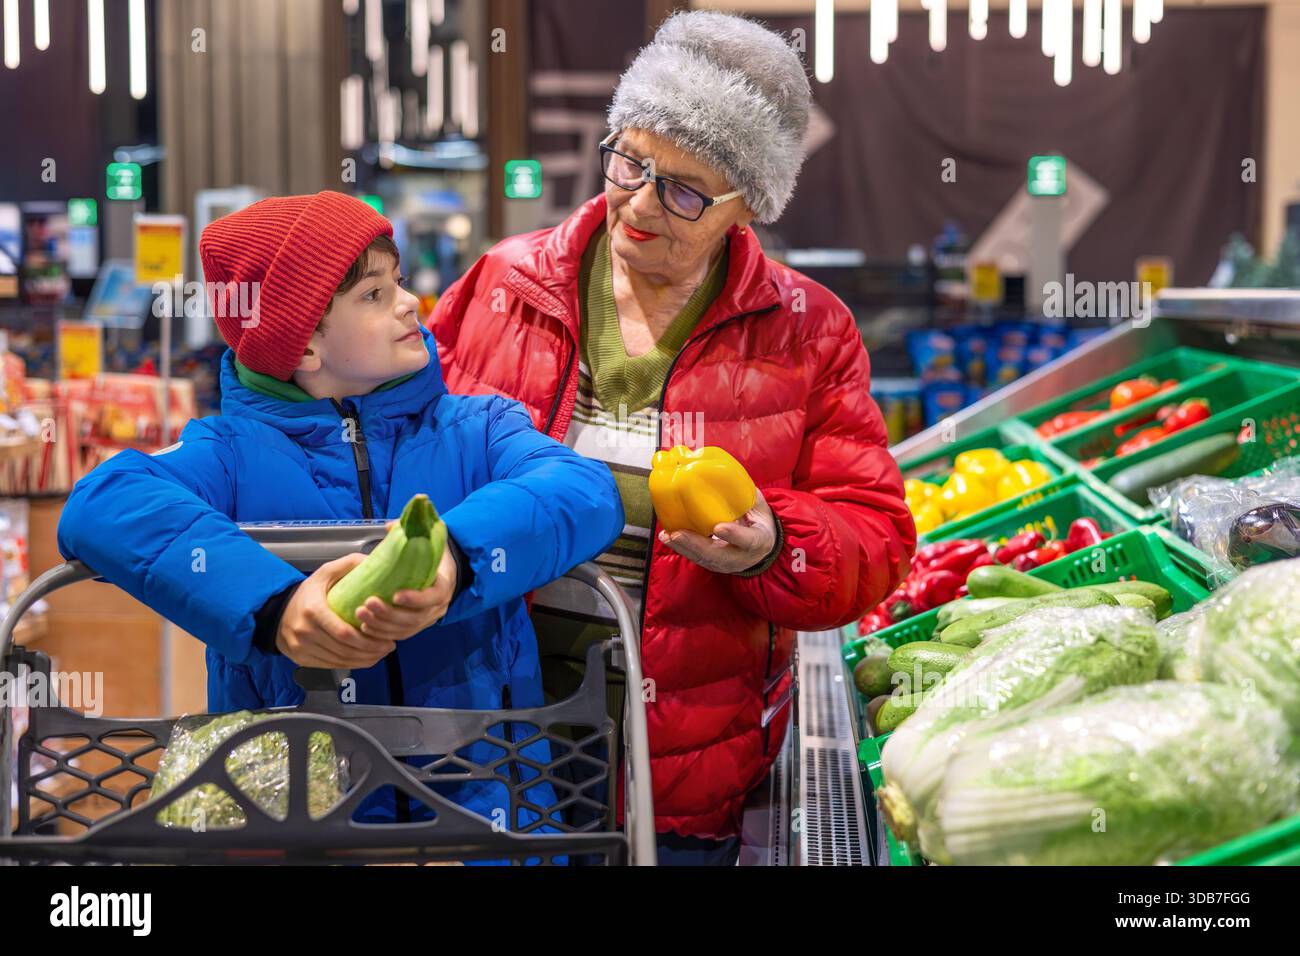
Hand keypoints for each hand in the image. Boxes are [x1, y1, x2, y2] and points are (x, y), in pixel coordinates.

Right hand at [276, 554, 395, 668]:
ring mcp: (302, 647)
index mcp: (313, 610)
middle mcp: (305, 631)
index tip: (387, 639)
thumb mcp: (325, 573)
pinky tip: (364, 659)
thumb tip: (374, 560)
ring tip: (381, 653)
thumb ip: (349, 564)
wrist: (277, 612)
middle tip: (389, 646)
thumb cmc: (307, 593)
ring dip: (364, 660)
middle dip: (370, 651)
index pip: (344, 633)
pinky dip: (351, 664)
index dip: (368, 640)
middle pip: (344, 649)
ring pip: (339, 660)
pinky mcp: (302, 658)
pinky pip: (331, 666)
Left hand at [353, 542, 456, 640]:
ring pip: (406, 629)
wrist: (443, 574)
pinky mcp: (415, 626)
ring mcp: (427, 619)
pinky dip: (383, 633)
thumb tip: (391, 526)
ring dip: (382, 625)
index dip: (415, 599)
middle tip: (368, 603)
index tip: (395, 595)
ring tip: (361, 615)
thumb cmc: (433, 558)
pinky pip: (400, 635)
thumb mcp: (429, 541)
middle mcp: (437, 607)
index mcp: (443, 585)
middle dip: (389, 613)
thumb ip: (412, 532)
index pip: (433, 597)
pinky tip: (366, 627)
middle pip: (415, 618)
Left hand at [658, 488, 778, 574]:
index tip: (719, 527)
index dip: (734, 534)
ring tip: (667, 536)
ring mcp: (726, 563)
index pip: (748, 540)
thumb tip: (722, 470)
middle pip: (717, 555)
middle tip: (678, 534)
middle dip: (696, 545)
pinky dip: (681, 548)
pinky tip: (667, 537)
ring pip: (703, 559)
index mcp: (759, 541)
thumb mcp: (759, 507)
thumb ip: (745, 494)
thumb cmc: (759, 521)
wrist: (763, 547)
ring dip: (683, 548)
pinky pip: (696, 557)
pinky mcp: (713, 563)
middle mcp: (741, 557)